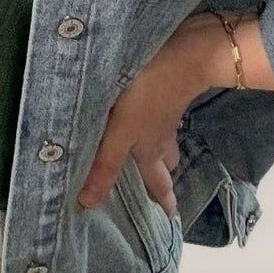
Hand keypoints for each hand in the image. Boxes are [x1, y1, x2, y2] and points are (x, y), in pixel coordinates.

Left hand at [76, 14, 222, 216]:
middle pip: (167, 162)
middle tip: (163, 192)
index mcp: (150, 149)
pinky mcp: (168, 90)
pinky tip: (147, 114)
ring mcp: (168, 112)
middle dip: (163, 178)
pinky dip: (156, 122)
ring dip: (163, 151)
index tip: (172, 219)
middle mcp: (162, 135)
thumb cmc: (147, 95)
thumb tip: (88, 204)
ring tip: (154, 156)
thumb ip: (105, 165)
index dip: (164, 202)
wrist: (184, 53)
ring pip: (166, 139)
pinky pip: (162, 115)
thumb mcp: (121, 133)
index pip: (159, 183)